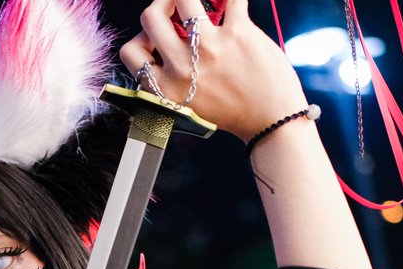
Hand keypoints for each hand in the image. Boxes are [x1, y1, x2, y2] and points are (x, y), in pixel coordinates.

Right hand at [118, 0, 305, 140]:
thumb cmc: (233, 113)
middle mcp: (183, 67)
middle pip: (150, 17)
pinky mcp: (238, 33)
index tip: (159, 40)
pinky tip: (228, 2)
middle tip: (176, 9)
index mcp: (166, 88)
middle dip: (161, 5)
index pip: (131, 52)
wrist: (271, 122)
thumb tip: (167, 43)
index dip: (141, 39)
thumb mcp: (188, 106)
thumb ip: (172, 79)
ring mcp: (210, 47)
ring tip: (201, 2)